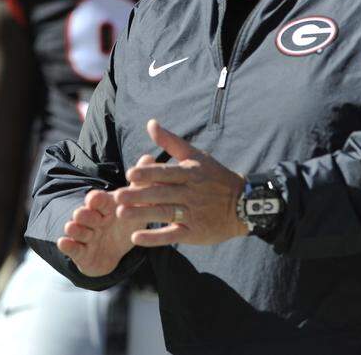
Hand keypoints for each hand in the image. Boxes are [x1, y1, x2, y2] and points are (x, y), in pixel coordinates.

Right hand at [56, 155, 155, 276]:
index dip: (96, 200)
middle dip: (83, 214)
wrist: (115, 252)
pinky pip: (74, 249)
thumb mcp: (135, 206)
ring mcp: (85, 235)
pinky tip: (63, 243)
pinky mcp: (81, 253)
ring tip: (71, 227)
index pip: (99, 200)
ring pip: (77, 230)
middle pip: (86, 214)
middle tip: (80, 213)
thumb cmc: (125, 223)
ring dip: (74, 229)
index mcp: (105, 206)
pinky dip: (68, 246)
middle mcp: (92, 219)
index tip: (95, 198)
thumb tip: (148, 156)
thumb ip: (140, 185)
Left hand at [114, 119, 247, 246]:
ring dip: (143, 214)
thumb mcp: (196, 156)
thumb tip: (150, 123)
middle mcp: (191, 193)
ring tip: (122, 214)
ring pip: (165, 213)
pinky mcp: (194, 233)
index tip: (131, 174)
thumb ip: (171, 141)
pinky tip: (136, 238)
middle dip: (140, 195)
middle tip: (117, 196)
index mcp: (190, 173)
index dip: (149, 174)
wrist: (242, 204)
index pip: (167, 173)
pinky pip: (172, 235)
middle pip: (162, 194)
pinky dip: (154, 238)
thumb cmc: (214, 177)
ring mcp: (193, 214)